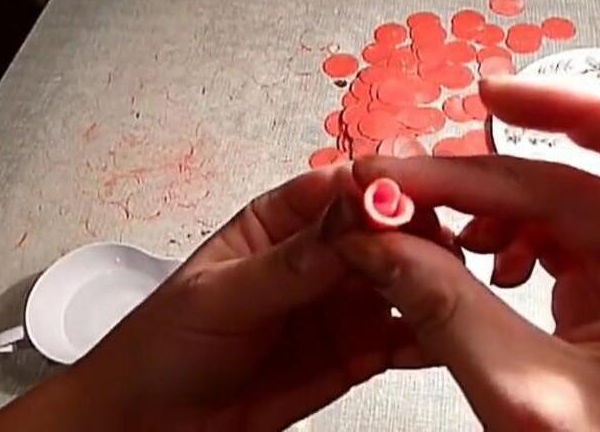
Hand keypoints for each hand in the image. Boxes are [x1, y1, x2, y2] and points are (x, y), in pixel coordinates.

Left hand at [0, 165, 416, 430]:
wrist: (151, 426)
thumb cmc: (163, 346)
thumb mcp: (220, 297)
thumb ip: (289, 263)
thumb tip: (349, 214)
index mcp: (279, 223)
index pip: (338, 191)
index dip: (374, 191)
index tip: (402, 201)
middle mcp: (318, 258)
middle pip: (382, 234)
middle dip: (413, 239)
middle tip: (438, 252)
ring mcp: (340, 305)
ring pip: (401, 283)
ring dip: (428, 285)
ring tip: (449, 293)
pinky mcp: (356, 352)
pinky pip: (401, 338)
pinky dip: (425, 336)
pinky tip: (441, 337)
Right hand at [338, 76, 599, 429]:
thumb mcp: (529, 402)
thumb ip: (449, 314)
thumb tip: (380, 242)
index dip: (576, 105)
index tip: (494, 97)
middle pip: (572, 181)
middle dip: (474, 180)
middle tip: (395, 185)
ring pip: (550, 206)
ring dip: (477, 210)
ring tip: (419, 230)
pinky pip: (544, 238)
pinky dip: (495, 241)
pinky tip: (469, 260)